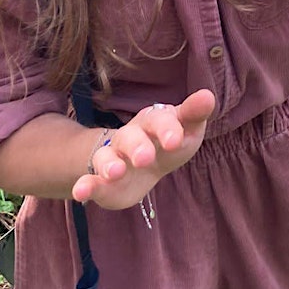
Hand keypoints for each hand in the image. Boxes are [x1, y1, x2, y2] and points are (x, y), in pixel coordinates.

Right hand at [71, 89, 214, 208]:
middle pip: (129, 137)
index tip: (175, 142)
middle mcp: (130, 138)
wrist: (141, 166)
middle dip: (137, 146)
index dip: (166, 128)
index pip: (158, 119)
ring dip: (109, 164)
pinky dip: (85, 186)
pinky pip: (90, 181)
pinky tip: (80, 193)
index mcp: (152, 123)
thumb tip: (208, 95)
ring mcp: (113, 158)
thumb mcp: (186, 130)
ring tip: (114, 173)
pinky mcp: (101, 180)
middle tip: (145, 158)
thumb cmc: (168, 143)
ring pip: (106, 157)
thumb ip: (194, 115)